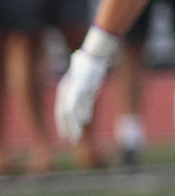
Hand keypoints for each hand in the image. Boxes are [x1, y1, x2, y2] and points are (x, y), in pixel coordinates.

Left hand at [54, 27, 118, 142]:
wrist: (93, 55)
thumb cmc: (88, 67)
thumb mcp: (85, 88)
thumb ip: (84, 103)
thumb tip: (85, 118)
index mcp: (65, 90)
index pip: (61, 112)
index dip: (63, 125)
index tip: (67, 135)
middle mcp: (66, 91)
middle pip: (64, 114)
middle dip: (67, 128)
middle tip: (70, 140)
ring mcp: (74, 89)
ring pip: (70, 111)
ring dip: (73, 124)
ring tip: (76, 136)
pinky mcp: (81, 88)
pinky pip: (78, 103)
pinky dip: (80, 113)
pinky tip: (83, 122)